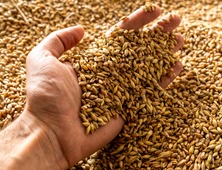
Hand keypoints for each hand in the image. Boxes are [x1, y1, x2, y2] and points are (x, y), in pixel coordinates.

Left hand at [23, 4, 183, 167]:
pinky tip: (177, 66)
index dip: (138, 22)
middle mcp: (110, 71)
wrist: (52, 132)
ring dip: (165, 52)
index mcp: (94, 59)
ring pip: (148, 66)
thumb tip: (82, 29)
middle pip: (139, 47)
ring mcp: (121, 89)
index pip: (120, 35)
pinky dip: (165, 79)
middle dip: (158, 33)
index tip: (154, 10)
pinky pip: (150, 90)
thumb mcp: (41, 59)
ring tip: (180, 40)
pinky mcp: (128, 106)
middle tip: (176, 20)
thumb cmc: (45, 96)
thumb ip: (58, 40)